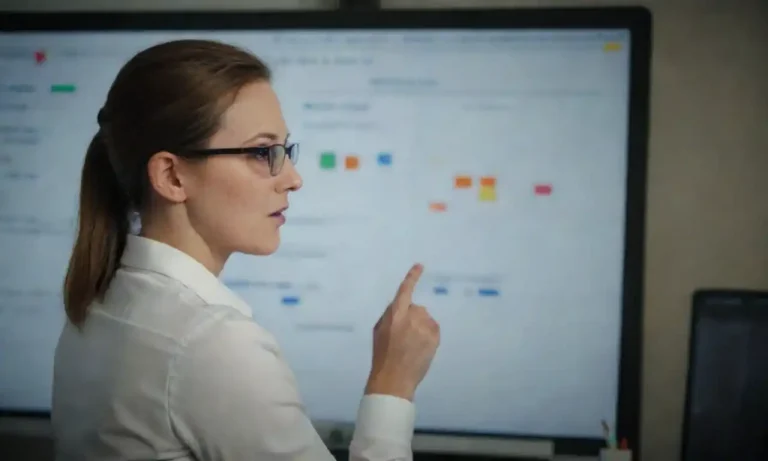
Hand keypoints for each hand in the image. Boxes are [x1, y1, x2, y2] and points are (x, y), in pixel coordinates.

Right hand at [365, 264, 440, 400]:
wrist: (394, 378)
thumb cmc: (382, 355)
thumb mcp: (379, 331)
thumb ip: (390, 315)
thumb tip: (400, 306)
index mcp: (395, 314)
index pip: (405, 291)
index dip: (412, 277)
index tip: (420, 266)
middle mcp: (411, 317)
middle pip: (416, 308)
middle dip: (411, 317)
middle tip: (404, 335)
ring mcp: (425, 327)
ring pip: (426, 318)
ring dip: (420, 326)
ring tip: (412, 344)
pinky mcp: (435, 337)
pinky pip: (434, 328)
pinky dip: (428, 334)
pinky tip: (420, 347)